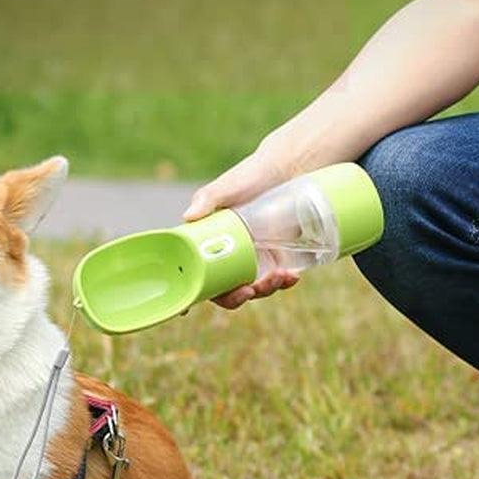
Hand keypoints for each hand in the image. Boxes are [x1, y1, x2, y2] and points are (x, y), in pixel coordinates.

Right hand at [183, 147, 299, 309]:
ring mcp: (254, 259)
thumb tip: (188, 216)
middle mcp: (228, 256)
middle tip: (249, 290)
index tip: (186, 309)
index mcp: (208, 243)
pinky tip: (292, 277)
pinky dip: (284, 282)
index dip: (191, 294)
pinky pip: (277, 280)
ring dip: (264, 290)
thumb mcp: (227, 187)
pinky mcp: (277, 258)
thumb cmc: (250, 175)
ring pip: (253, 288)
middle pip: (224, 289)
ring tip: (279, 277)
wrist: (288, 168)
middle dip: (236, 297)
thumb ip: (207, 199)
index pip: (195, 273)